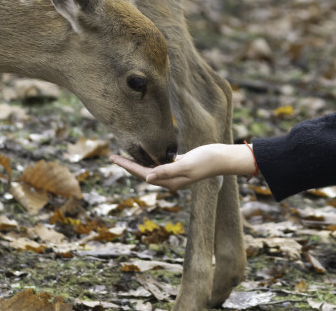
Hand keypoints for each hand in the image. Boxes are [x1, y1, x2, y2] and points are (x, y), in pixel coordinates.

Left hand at [110, 143, 256, 190]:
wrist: (222, 158)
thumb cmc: (206, 160)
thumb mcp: (185, 165)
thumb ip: (166, 171)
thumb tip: (147, 177)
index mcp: (170, 181)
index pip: (143, 173)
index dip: (127, 166)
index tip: (113, 158)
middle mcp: (170, 179)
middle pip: (143, 172)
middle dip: (128, 165)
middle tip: (112, 156)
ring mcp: (175, 173)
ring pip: (151, 168)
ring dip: (138, 163)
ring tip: (125, 156)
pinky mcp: (180, 164)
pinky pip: (160, 164)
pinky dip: (150, 159)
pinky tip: (146, 154)